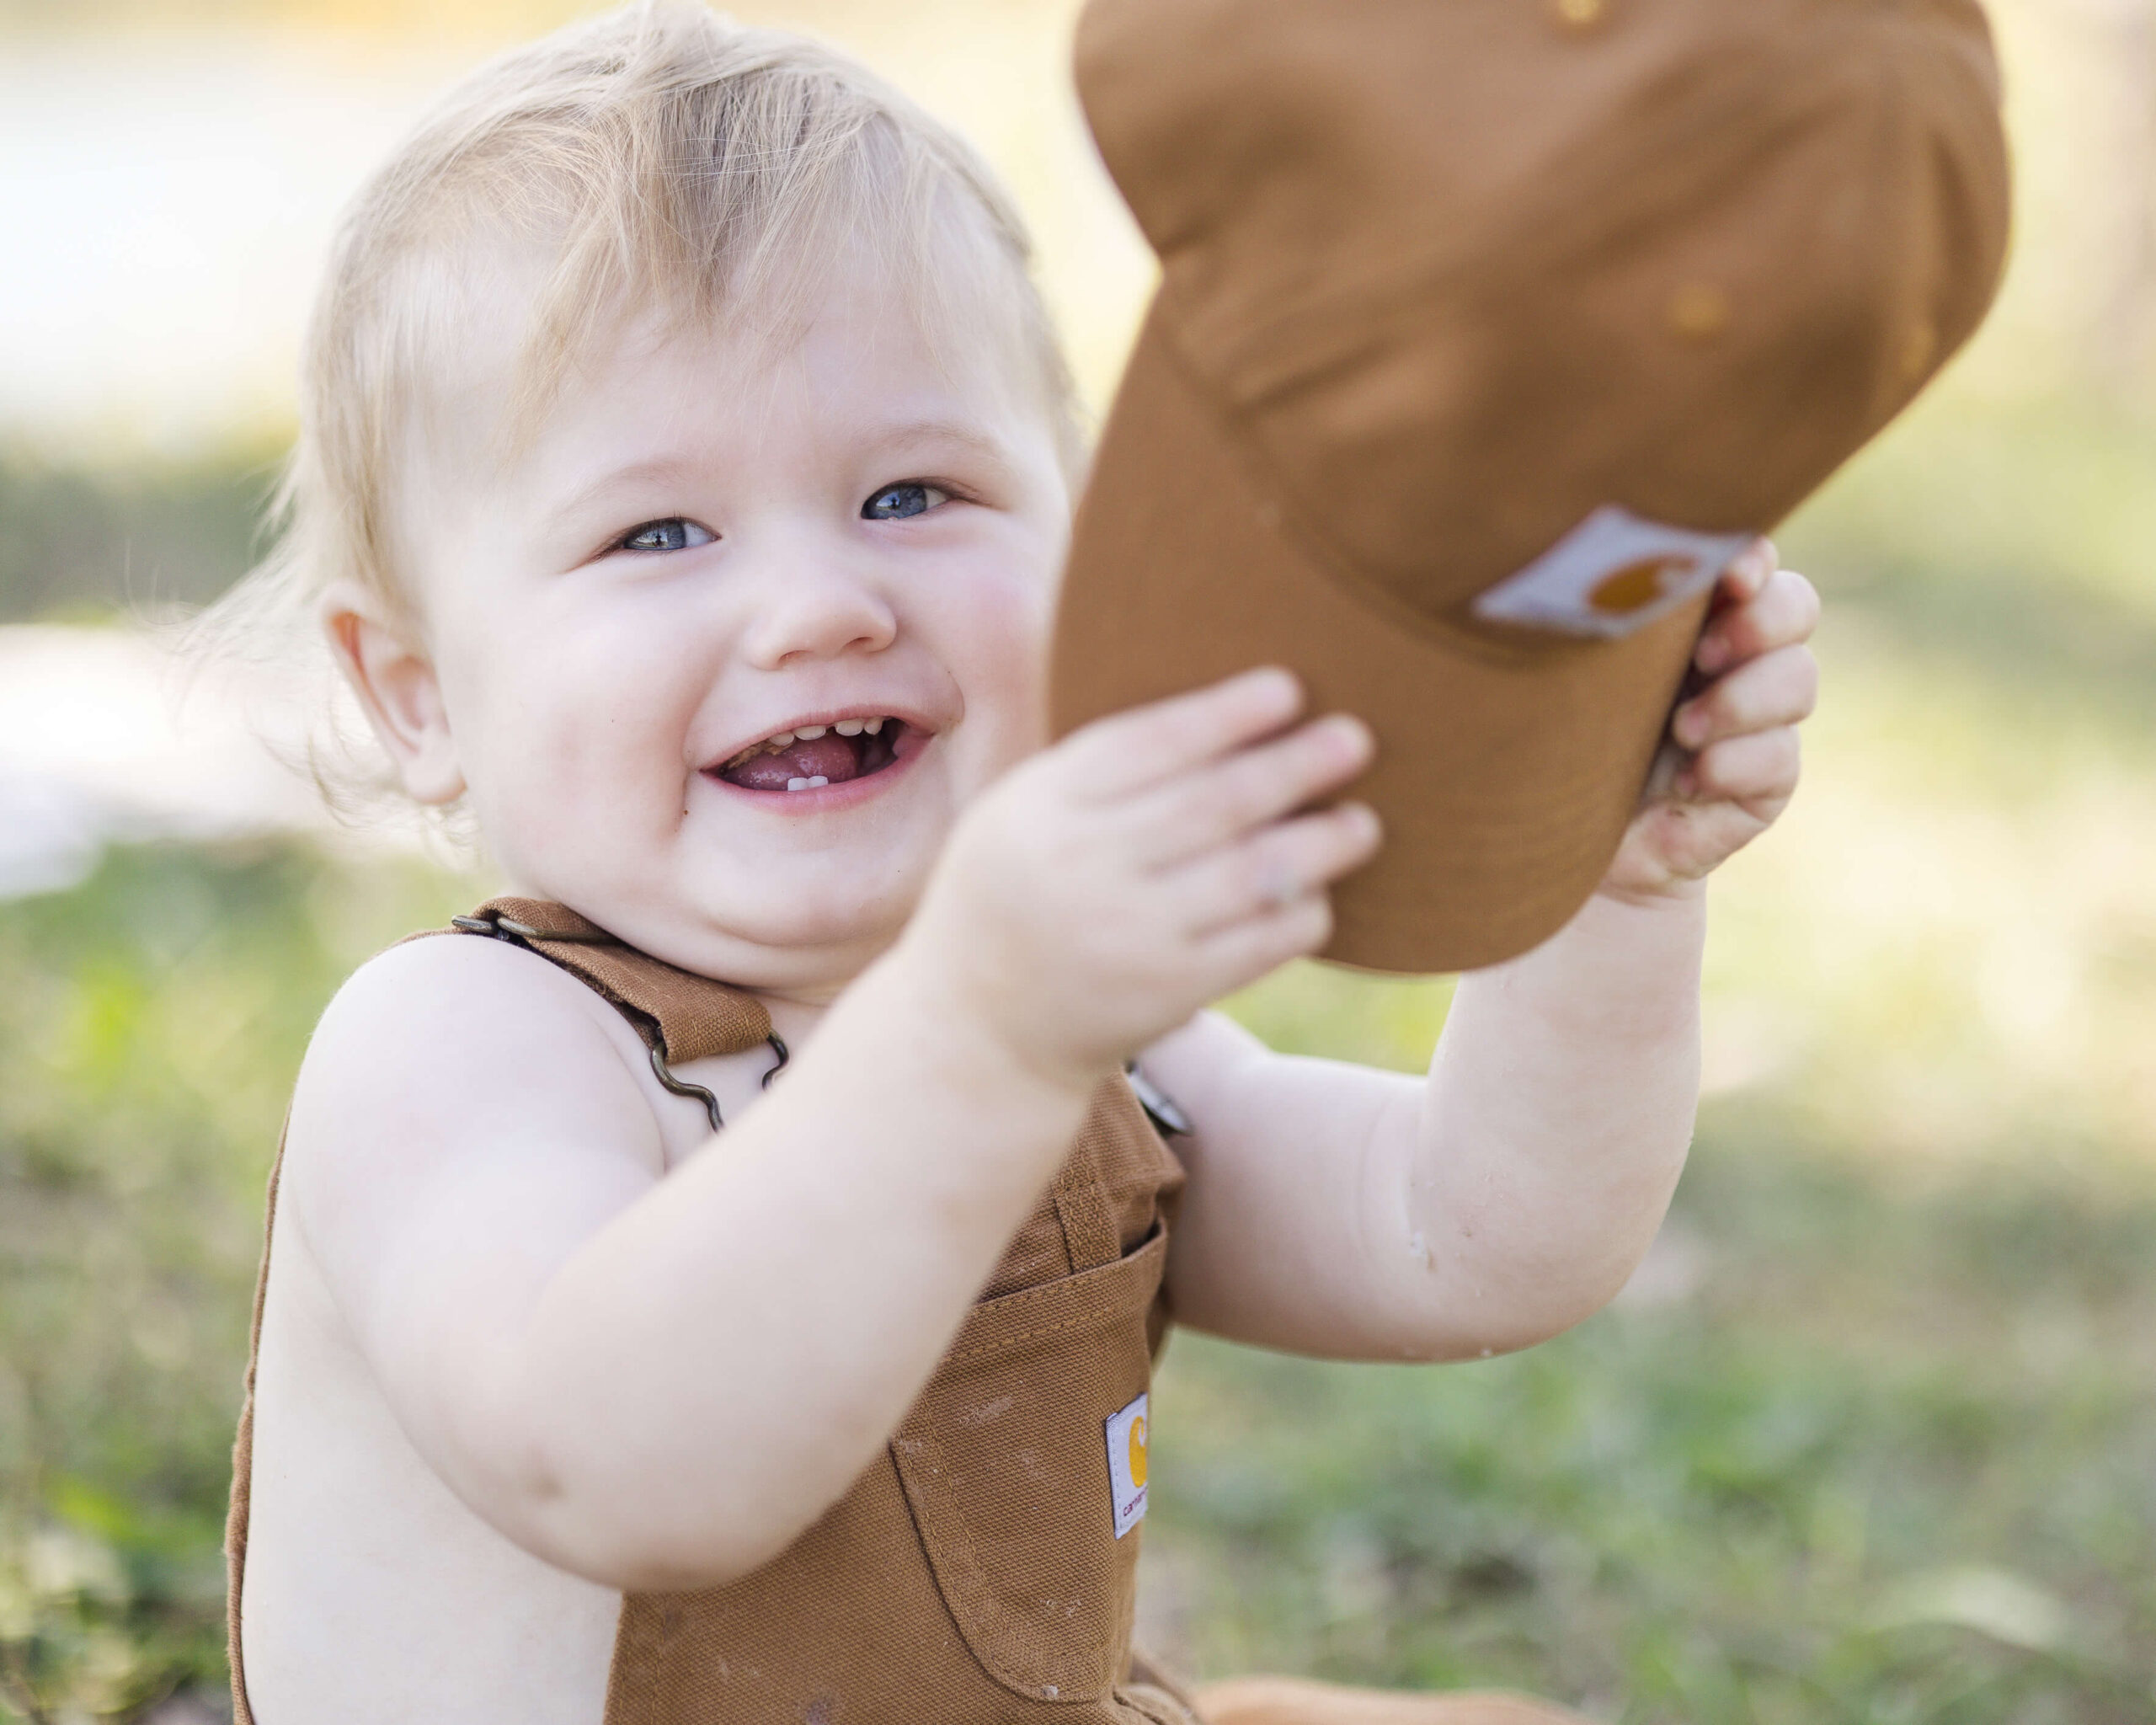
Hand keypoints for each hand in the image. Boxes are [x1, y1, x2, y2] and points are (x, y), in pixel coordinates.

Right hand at [899, 668, 1379, 1089]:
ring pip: (1251, 874)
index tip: (1288, 689)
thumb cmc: (1016, 893)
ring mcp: (1129, 935)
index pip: (1150, 743)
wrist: (980, 1027)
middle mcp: (1084, 867)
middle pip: (1214, 803)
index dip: (1226, 713)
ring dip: (1320, 842)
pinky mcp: (1168, 992)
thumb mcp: (1020, 814)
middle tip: (1356, 739)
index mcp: (1043, 806)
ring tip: (1362, 822)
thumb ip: (1098, 769)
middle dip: (1295, 765)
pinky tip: (1318, 891)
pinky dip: (1301, 912)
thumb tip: (1225, 709)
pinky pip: (1259, 942)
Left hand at [1599, 539, 1819, 902]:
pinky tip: (1687, 781)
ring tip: (1683, 730)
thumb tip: (1574, 557)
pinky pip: (1781, 758)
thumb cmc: (1553, 743)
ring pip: (1798, 680)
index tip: (1728, 575)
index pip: (1748, 564)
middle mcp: (1734, 658)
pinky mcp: (1765, 783)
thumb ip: (1584, 623)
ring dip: (1741, 700)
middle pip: (1795, 607)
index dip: (1751, 559)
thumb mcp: (1563, 677)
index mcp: (1690, 616)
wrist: (1566, 847)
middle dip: (1760, 623)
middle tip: (1704, 653)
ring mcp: (1758, 720)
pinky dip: (1735, 764)